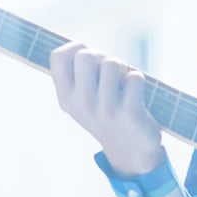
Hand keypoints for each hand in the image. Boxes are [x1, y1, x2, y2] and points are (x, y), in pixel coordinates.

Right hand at [49, 41, 163, 174]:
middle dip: (102, 57)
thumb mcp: (84, 96)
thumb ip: (78, 72)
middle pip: (86, 55)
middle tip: (111, 72)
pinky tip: (136, 95)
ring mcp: (105, 109)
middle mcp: (81, 103)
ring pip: (112, 63)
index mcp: (66, 97)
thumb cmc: (107, 112)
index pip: (58, 56)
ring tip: (124, 85)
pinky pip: (135, 77)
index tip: (89, 58)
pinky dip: (138, 79)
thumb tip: (79, 46)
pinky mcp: (130, 113)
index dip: (75, 47)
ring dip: (123, 68)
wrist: (131, 150)